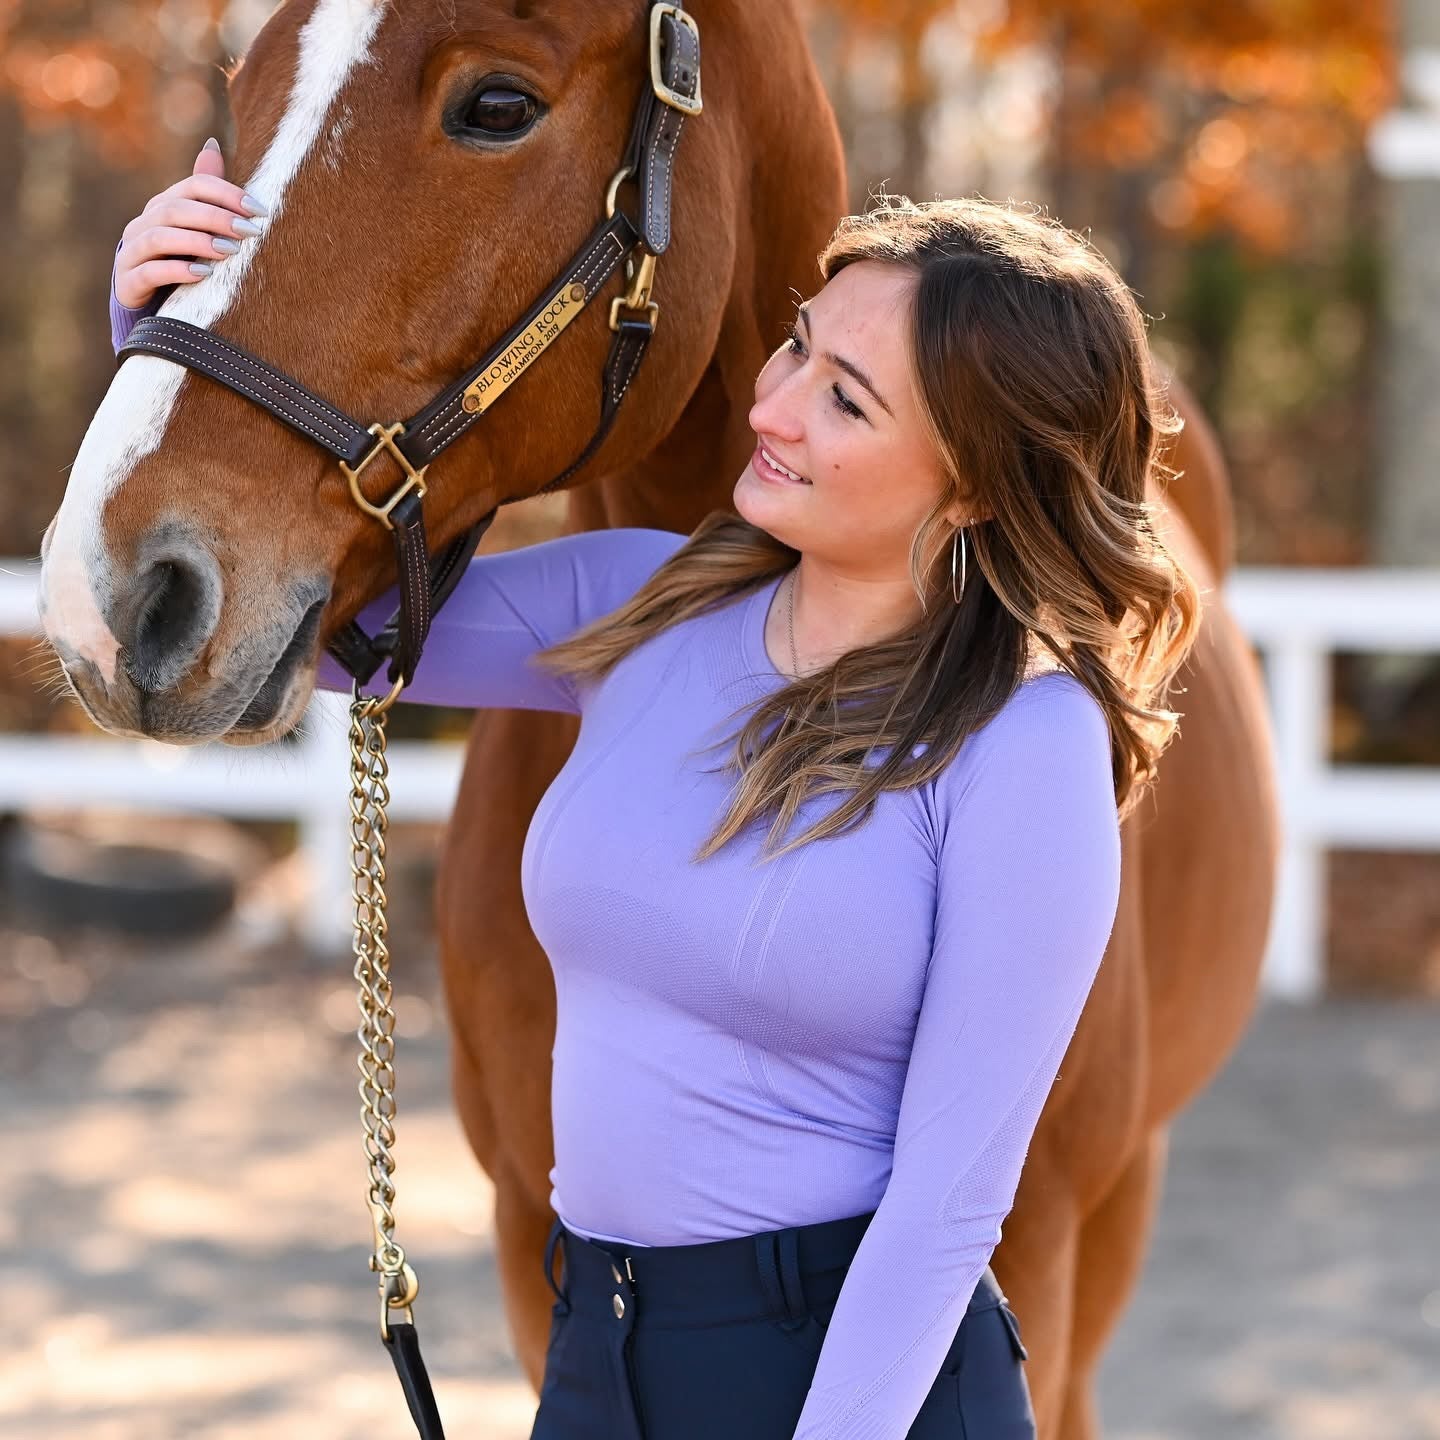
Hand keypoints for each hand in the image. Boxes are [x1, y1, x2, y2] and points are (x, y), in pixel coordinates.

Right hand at [113, 137, 268, 309]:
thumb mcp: (194, 228)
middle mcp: (144, 223)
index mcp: (163, 206)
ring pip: (160, 238)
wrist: (145, 301)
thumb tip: (213, 146)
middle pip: (176, 209)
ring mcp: (133, 252)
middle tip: (248, 231)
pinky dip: (177, 271)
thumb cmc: (178, 260)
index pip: (193, 186)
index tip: (259, 211)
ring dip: (198, 242)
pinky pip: (150, 272)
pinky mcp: (129, 281)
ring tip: (229, 252)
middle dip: (216, 217)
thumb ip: (205, 195)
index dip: (226, 193)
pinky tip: (202, 275)